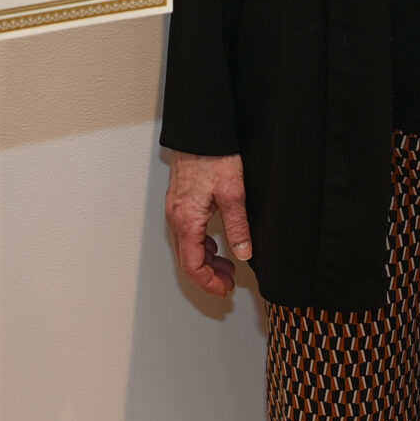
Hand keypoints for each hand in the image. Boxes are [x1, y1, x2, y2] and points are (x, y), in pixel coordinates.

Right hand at [165, 149, 252, 295]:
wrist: (199, 130)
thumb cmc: (212, 157)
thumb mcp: (233, 194)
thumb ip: (238, 227)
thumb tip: (243, 254)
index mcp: (187, 221)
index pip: (192, 266)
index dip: (208, 283)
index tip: (224, 289)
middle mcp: (176, 218)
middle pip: (187, 259)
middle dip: (208, 275)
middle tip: (229, 282)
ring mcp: (176, 209)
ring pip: (186, 246)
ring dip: (205, 260)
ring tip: (227, 265)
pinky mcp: (180, 201)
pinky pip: (187, 232)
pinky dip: (201, 244)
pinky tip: (215, 242)